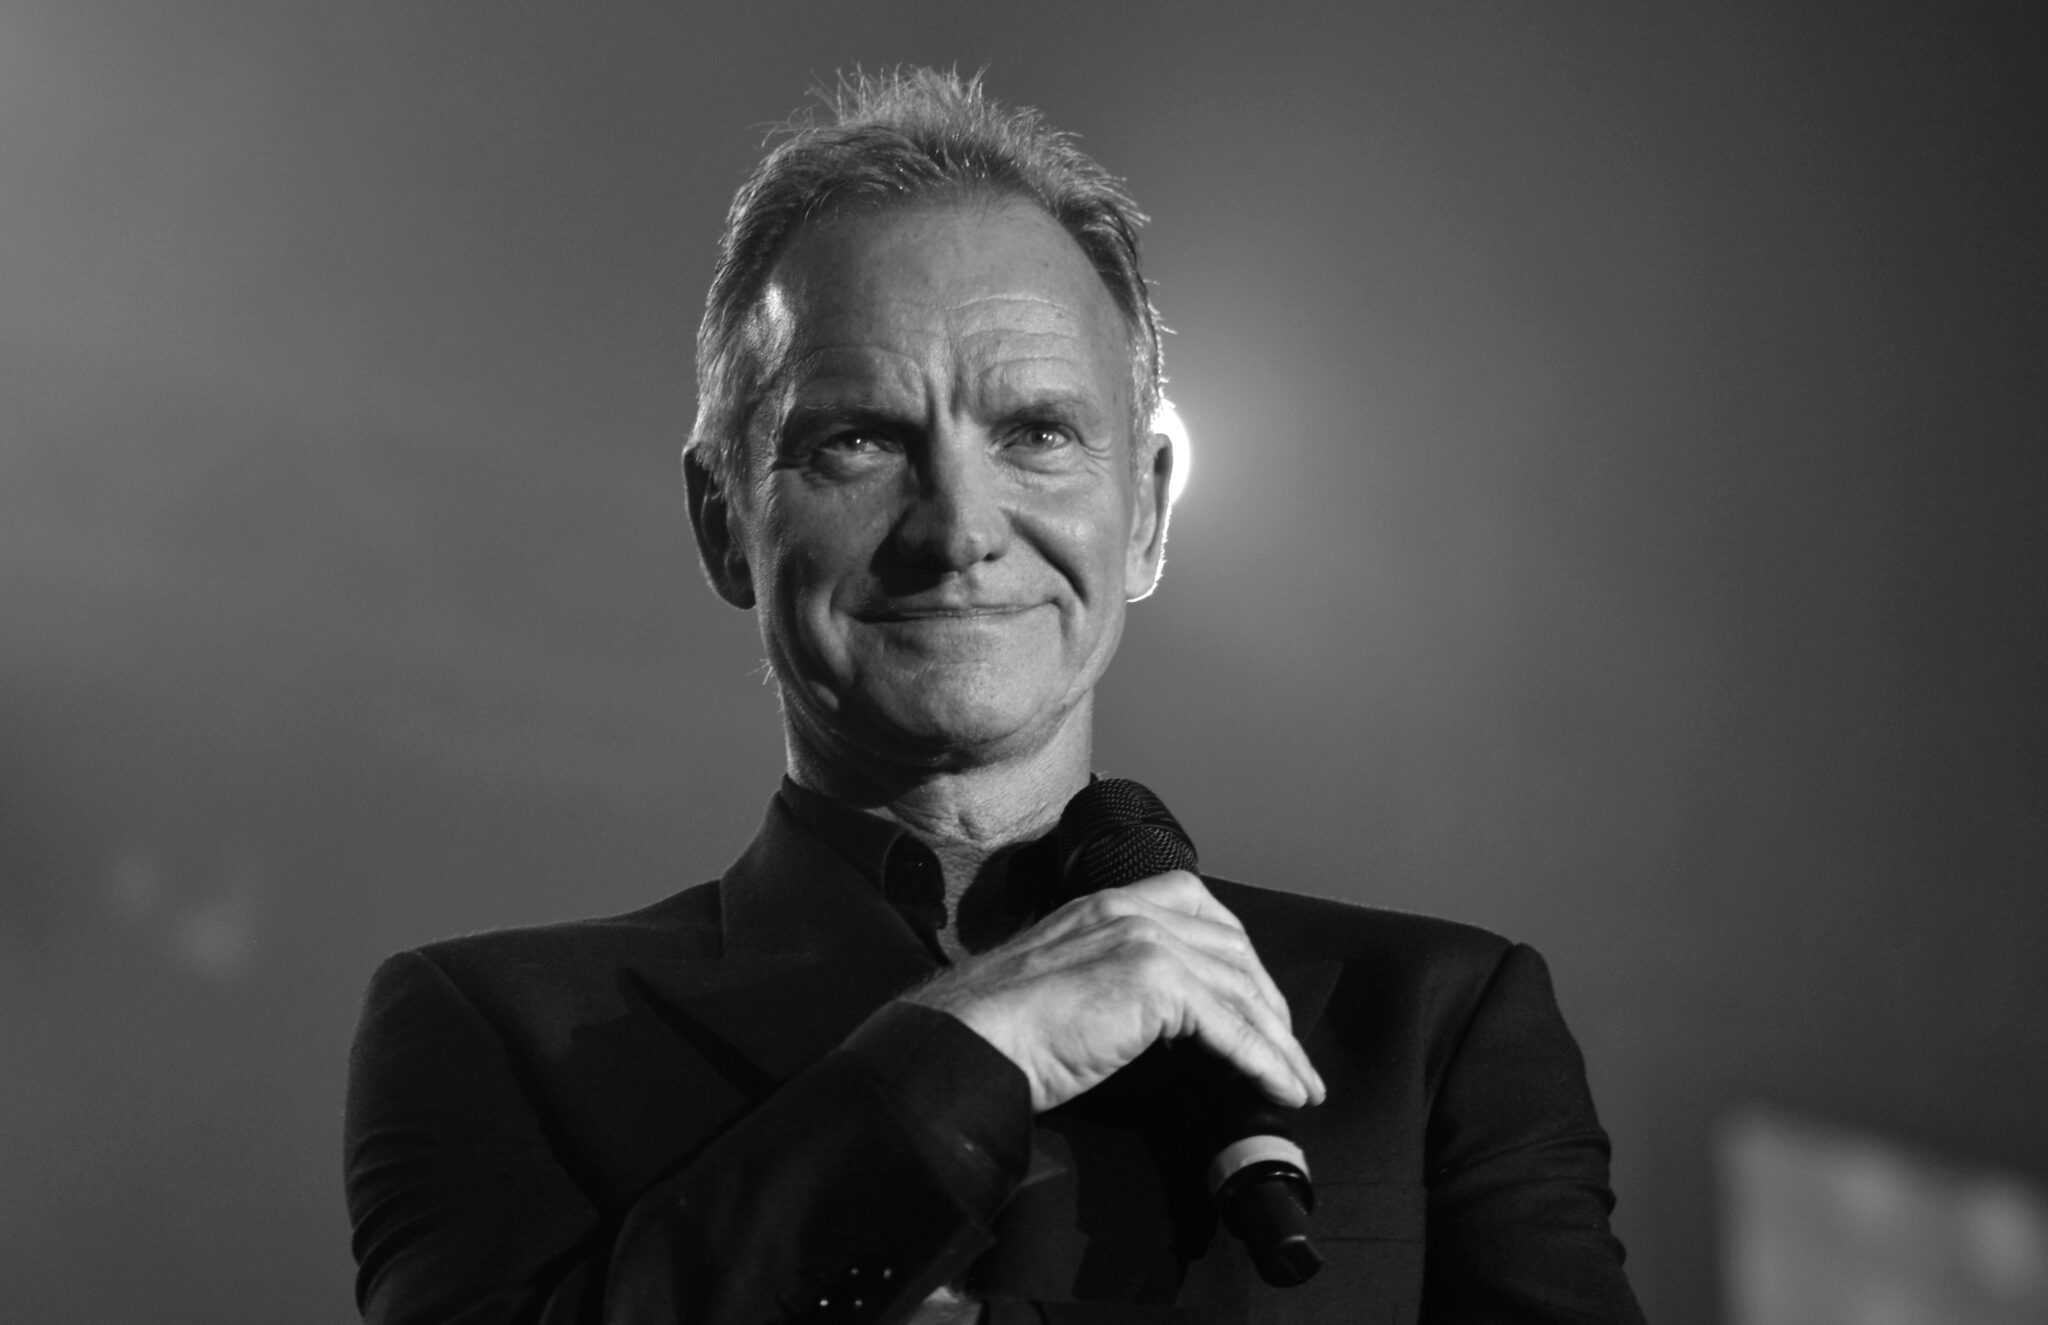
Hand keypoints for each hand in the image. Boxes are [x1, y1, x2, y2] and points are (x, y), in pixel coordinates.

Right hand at [902, 871, 1325, 1113]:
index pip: (1194, 904)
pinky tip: (1280, 1086)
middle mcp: (1125, 909)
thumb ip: (1107, 983)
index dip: (1236, 951)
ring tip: (1298, 1079)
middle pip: (1229, 943)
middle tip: (1287, 1046)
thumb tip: (1150, 1022)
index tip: (1252, 997)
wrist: (964, 1043)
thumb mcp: (1060, 986)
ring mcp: (1140, 938)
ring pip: (1238, 985)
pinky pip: (1229, 1023)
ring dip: (1277, 1039)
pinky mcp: (1150, 980)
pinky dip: (1264, 1059)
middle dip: (1267, 998)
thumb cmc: (994, 1029)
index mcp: (1102, 906)